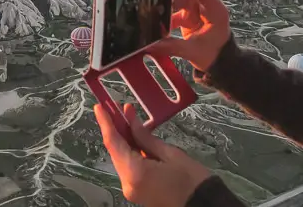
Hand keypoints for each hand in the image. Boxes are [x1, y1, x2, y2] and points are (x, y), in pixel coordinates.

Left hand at [94, 102, 210, 206]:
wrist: (204, 205)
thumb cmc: (192, 179)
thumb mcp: (170, 153)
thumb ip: (145, 136)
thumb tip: (129, 117)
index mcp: (134, 173)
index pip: (114, 143)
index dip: (105, 123)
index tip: (99, 106)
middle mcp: (127, 183)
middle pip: (116, 151)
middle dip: (115, 128)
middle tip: (115, 107)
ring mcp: (131, 189)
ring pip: (122, 158)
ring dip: (123, 138)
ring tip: (125, 117)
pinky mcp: (137, 191)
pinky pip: (129, 167)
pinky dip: (130, 151)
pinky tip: (134, 136)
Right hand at [150, 0, 231, 71]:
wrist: (222, 61)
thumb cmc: (214, 55)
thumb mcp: (193, 52)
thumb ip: (171, 47)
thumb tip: (150, 45)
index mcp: (215, 10)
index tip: (173, 5)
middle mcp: (207, 4)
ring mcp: (198, 7)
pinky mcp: (190, 12)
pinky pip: (176, 5)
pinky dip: (166, 10)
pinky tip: (156, 19)